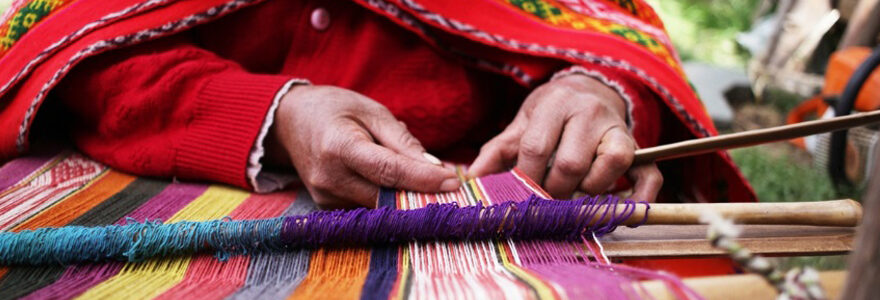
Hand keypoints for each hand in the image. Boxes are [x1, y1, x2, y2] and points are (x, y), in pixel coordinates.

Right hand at [270, 85, 459, 207]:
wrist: (290, 121)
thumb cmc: (335, 109)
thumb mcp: (371, 111)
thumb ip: (402, 140)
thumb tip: (434, 167)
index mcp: (339, 147)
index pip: (389, 171)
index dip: (423, 179)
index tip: (453, 182)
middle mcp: (329, 177)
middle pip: (386, 196)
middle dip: (421, 194)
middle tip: (452, 188)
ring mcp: (325, 196)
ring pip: (379, 206)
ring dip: (405, 197)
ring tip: (424, 180)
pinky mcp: (327, 206)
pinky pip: (367, 207)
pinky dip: (387, 197)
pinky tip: (396, 183)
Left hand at [468, 74, 661, 200]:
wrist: (588, 90)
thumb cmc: (548, 116)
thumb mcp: (520, 125)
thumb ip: (495, 153)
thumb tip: (468, 183)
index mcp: (554, 104)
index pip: (536, 148)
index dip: (525, 179)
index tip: (519, 198)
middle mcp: (590, 112)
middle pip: (571, 163)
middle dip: (554, 192)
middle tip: (545, 202)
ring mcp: (618, 129)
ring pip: (610, 166)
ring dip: (590, 193)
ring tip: (575, 197)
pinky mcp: (640, 148)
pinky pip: (649, 175)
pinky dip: (639, 199)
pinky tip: (621, 214)